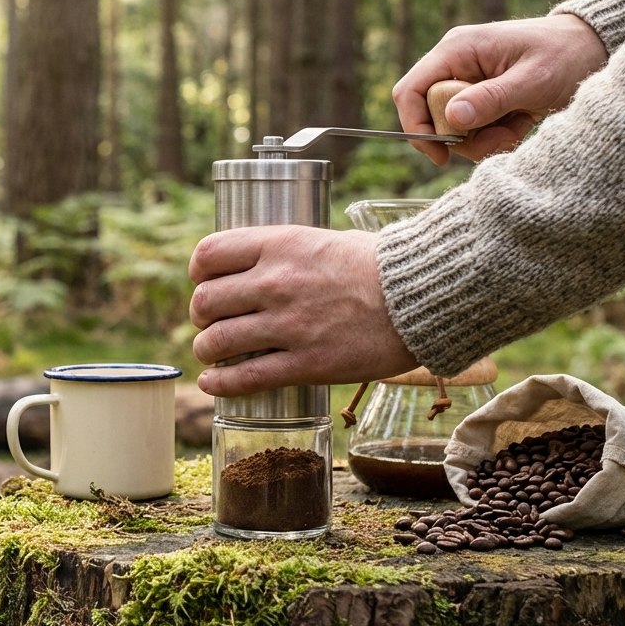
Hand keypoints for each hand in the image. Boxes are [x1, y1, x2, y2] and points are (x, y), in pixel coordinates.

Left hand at [189, 226, 418, 396]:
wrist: (425, 296)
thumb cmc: (381, 266)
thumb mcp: (324, 240)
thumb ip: (285, 254)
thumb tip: (255, 269)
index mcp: (279, 245)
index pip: (208, 255)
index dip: (199, 272)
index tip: (204, 281)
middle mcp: (275, 283)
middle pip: (204, 302)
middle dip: (201, 316)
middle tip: (211, 323)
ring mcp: (289, 325)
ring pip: (216, 342)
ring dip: (207, 350)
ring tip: (214, 354)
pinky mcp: (306, 363)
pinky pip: (245, 378)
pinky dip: (220, 385)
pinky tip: (213, 384)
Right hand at [393, 14, 606, 164]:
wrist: (592, 48)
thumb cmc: (565, 56)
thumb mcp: (532, 81)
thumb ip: (491, 99)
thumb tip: (451, 118)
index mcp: (457, 49)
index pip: (409, 91)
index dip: (417, 127)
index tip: (441, 155)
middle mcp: (454, 63)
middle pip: (430, 115)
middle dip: (462, 137)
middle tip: (500, 138)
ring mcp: (465, 79)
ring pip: (451, 127)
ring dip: (482, 138)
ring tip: (517, 128)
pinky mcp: (479, 94)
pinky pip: (470, 127)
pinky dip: (493, 134)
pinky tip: (519, 122)